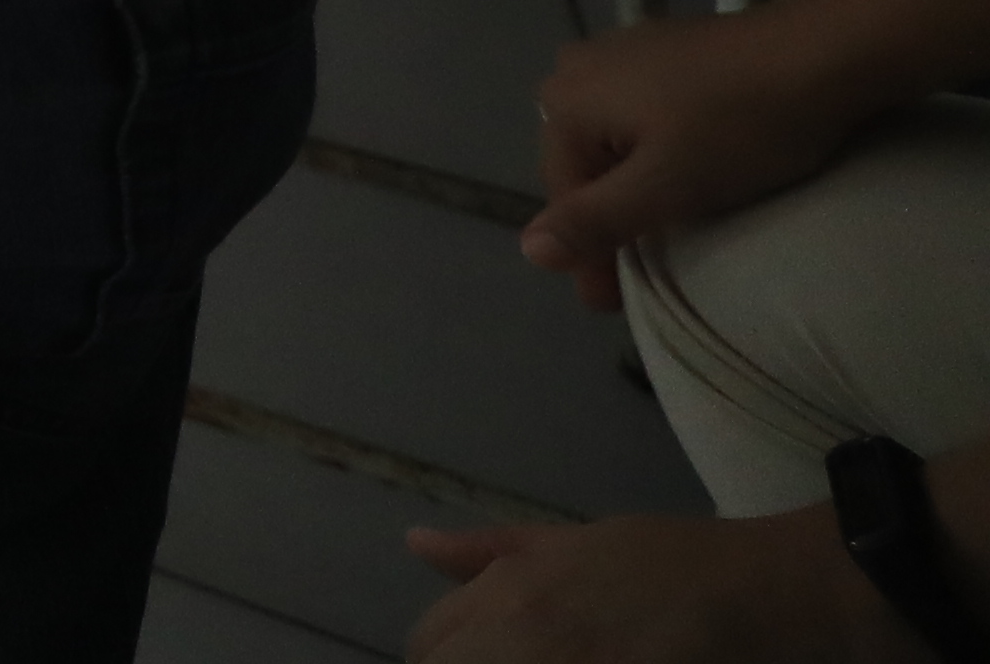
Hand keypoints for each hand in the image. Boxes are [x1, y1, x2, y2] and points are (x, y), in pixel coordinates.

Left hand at [407, 506, 884, 656]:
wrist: (779, 593)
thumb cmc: (679, 564)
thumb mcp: (576, 543)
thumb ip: (493, 554)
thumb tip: (416, 544)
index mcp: (511, 594)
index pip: (428, 645)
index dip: (447, 657)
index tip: (486, 655)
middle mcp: (527, 638)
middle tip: (527, 657)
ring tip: (571, 655)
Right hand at [518, 0, 878, 299]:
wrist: (818, 53)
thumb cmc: (738, 127)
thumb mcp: (666, 186)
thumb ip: (594, 221)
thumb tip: (528, 251)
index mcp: (564, 101)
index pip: (564, 197)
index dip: (588, 256)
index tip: (613, 306)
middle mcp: (576, 68)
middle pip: (585, 165)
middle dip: (609, 219)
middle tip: (642, 274)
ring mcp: (621, 51)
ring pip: (615, 140)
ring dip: (634, 187)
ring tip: (668, 228)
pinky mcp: (665, 48)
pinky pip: (642, 114)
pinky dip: (657, 152)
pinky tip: (689, 168)